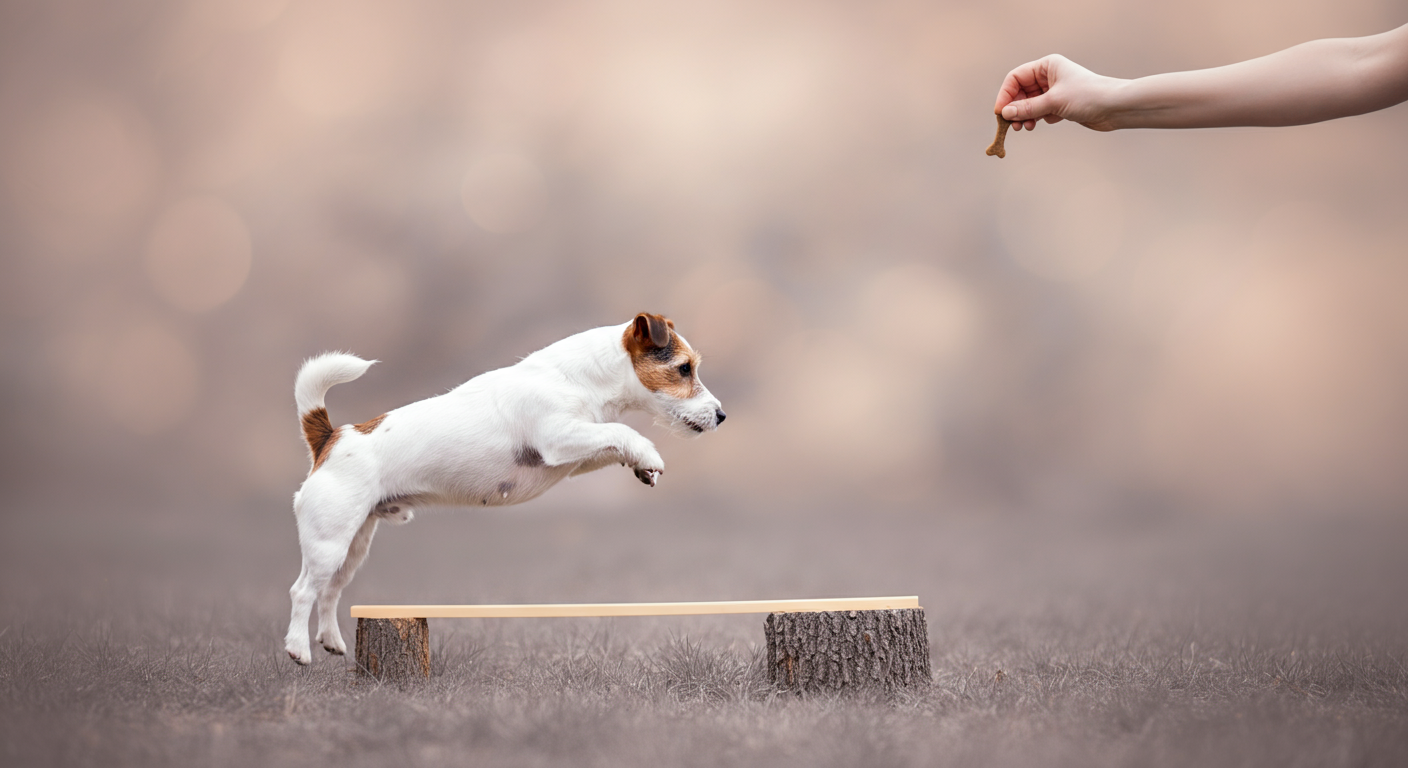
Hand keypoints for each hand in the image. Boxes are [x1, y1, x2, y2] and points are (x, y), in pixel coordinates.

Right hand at [994, 54, 1120, 131]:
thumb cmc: (1088, 96)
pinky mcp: (1060, 105)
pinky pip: (1040, 111)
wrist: (1115, 107)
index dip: (1006, 94)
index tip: (1001, 112)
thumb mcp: (1054, 102)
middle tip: (1012, 125)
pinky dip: (1036, 119)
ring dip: (1025, 116)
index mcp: (1047, 66)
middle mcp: (1049, 76)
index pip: (1016, 77)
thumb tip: (1005, 113)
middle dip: (1015, 108)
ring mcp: (1054, 91)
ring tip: (1026, 127)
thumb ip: (1028, 108)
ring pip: (1029, 103)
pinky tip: (1041, 124)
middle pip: (1020, 92)